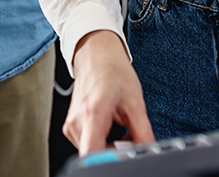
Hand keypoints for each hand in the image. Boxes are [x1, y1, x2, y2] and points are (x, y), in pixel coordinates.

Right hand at [65, 30, 154, 155]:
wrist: (96, 56)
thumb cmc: (113, 73)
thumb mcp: (136, 103)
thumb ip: (143, 132)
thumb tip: (148, 151)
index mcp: (93, 114)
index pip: (92, 155)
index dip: (107, 161)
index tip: (122, 158)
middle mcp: (77, 123)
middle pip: (96, 155)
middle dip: (116, 151)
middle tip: (130, 135)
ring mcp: (71, 126)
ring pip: (93, 151)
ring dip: (111, 146)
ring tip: (120, 124)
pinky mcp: (71, 127)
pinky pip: (89, 144)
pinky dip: (104, 141)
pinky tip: (111, 125)